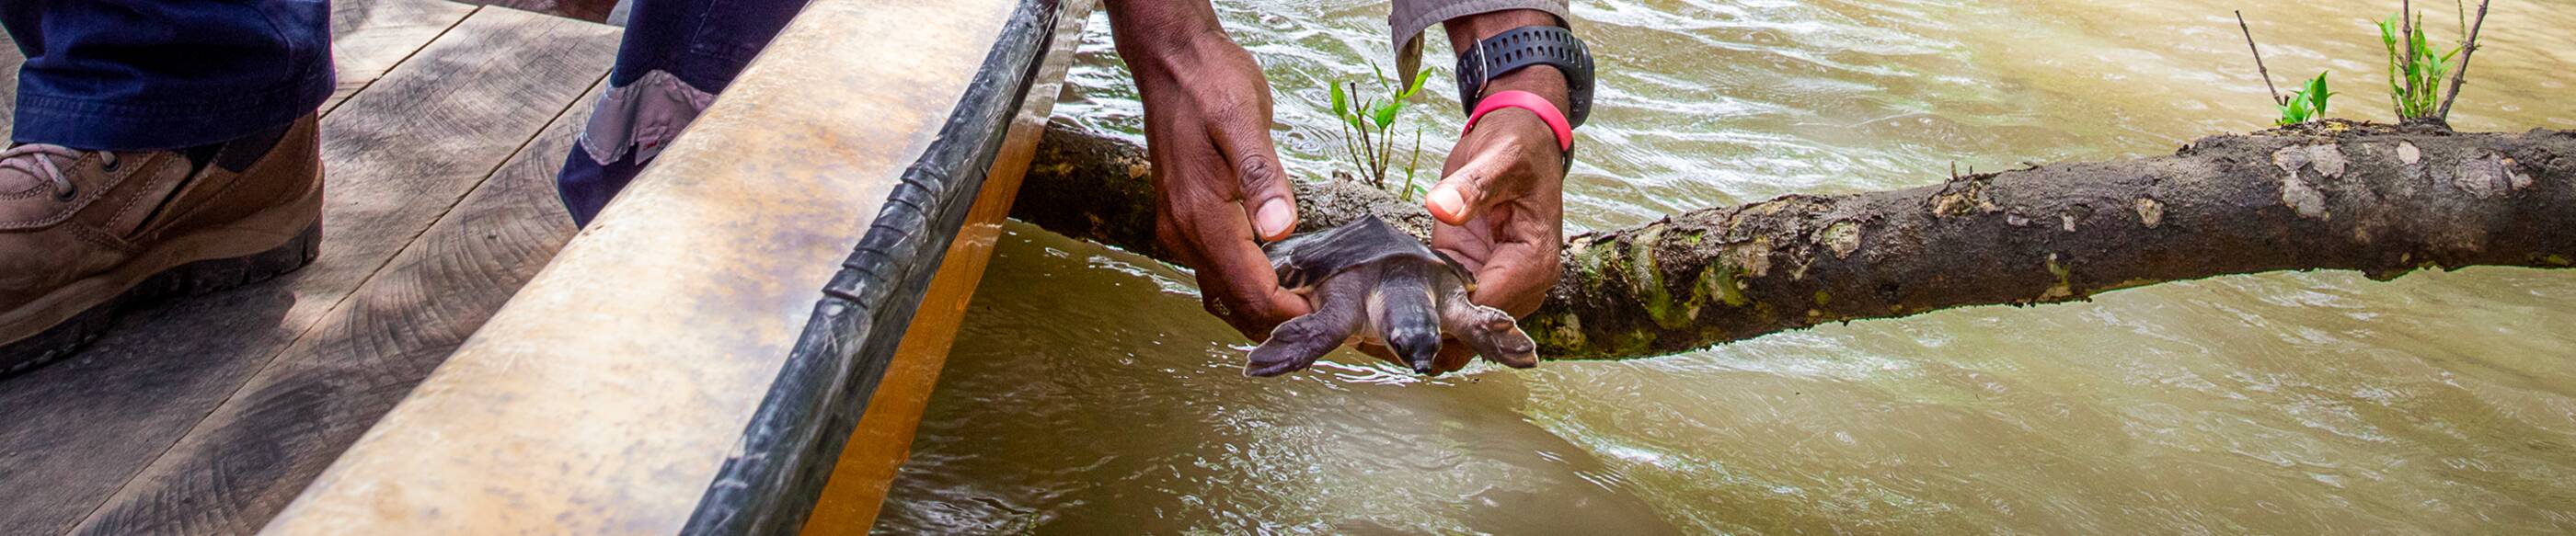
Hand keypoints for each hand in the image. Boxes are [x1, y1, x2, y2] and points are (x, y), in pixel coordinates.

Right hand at [1107, 3, 1308, 337]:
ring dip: (1261, 309)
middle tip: (1329, 316)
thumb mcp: (1243, 119)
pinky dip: (1244, 288)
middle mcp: (1184, 232)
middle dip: (1280, 319)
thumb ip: (1262, 176)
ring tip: (1308, 304)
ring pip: (1221, 294)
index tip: (1329, 315)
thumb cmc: (1210, 83)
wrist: (1171, 61)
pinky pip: (1213, 272)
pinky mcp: (1183, 220)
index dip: (1290, 312)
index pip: (1249, 290)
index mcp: (1201, 216)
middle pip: (1235, 303)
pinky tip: (1274, 279)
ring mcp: (1179, 228)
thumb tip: (1281, 228)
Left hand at [1351, 70, 1569, 374]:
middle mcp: (1523, 283)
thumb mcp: (1496, 161)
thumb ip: (1471, 187)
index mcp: (1533, 262)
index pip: (1486, 310)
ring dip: (1422, 336)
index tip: (1394, 321)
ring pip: (1462, 333)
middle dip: (1426, 338)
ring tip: (1365, 338)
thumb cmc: (1516, 148)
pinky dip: (1424, 319)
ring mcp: (1499, 283)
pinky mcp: (1476, 276)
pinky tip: (1380, 324)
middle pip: (1474, 333)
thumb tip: (1442, 208)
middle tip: (1366, 339)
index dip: (1442, 319)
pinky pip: (1452, 311)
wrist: (1522, 139)